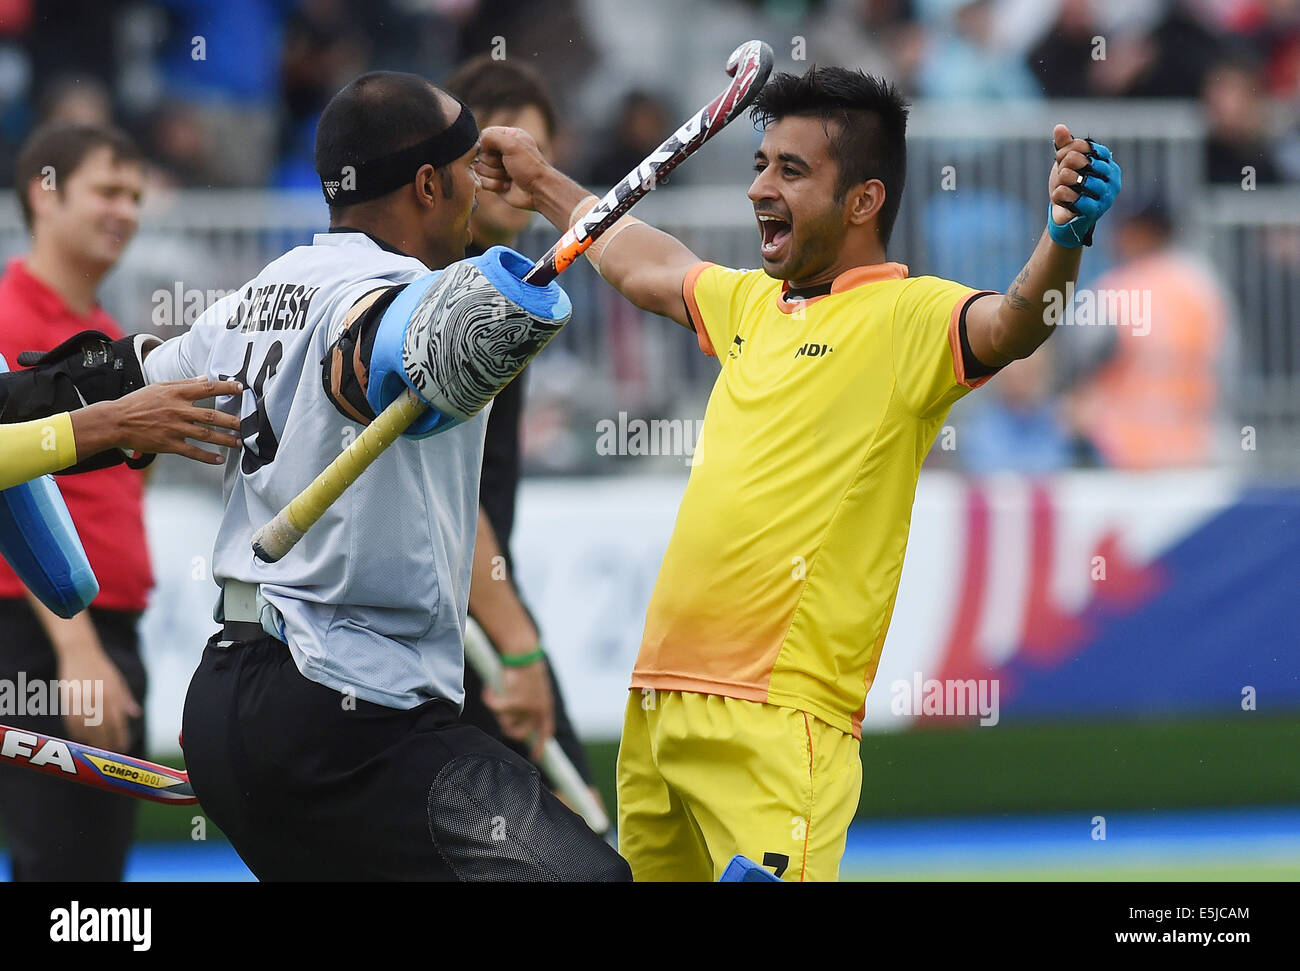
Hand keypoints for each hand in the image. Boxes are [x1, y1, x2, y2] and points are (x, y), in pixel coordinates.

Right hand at [56, 637, 140, 752]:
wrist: (80, 653)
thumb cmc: (102, 669)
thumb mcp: (118, 682)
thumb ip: (126, 700)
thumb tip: (136, 715)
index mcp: (113, 695)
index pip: (119, 723)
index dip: (121, 737)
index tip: (123, 747)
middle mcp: (98, 699)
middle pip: (102, 729)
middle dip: (106, 743)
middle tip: (108, 753)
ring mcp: (82, 700)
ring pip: (85, 728)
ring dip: (90, 741)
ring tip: (94, 749)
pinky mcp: (67, 700)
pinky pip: (71, 721)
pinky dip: (75, 732)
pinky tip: (80, 738)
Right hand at [73, 377, 243, 464]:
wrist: (116, 421)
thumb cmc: (138, 402)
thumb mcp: (160, 387)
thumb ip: (184, 383)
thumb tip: (204, 379)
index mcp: (176, 393)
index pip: (207, 388)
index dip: (226, 387)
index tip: (241, 388)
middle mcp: (178, 410)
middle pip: (212, 415)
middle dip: (233, 420)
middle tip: (248, 424)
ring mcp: (174, 428)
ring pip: (206, 434)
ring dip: (226, 439)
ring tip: (240, 442)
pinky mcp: (169, 444)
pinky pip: (192, 451)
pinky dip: (208, 457)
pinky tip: (220, 459)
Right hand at [474, 126, 553, 211]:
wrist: (539, 192)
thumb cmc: (530, 167)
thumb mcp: (512, 145)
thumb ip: (491, 137)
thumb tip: (478, 143)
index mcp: (508, 137)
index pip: (484, 136)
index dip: (487, 146)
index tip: (500, 152)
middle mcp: (502, 151)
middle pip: (480, 154)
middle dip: (493, 163)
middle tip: (508, 166)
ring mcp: (497, 167)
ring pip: (479, 169)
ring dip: (495, 175)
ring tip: (509, 177)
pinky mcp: (494, 182)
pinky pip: (482, 182)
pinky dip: (494, 184)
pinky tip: (507, 185)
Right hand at [483, 657, 555, 761]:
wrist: (524, 652)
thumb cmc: (526, 667)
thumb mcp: (533, 688)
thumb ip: (529, 704)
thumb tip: (514, 720)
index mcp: (546, 706)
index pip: (545, 733)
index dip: (540, 747)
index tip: (534, 758)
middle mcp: (539, 710)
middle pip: (520, 734)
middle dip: (508, 729)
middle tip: (500, 719)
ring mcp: (528, 707)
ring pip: (506, 722)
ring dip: (498, 712)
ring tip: (495, 697)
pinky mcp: (515, 701)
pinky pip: (495, 708)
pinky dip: (489, 699)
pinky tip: (487, 690)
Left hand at [1048, 124, 1121, 246]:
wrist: (1066, 217)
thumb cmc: (1070, 188)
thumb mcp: (1065, 164)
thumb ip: (1065, 145)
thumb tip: (1059, 127)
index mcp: (1108, 163)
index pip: (1083, 145)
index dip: (1066, 152)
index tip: (1064, 162)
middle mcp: (1112, 177)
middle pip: (1075, 159)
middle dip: (1062, 168)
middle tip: (1064, 178)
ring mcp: (1105, 194)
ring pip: (1069, 175)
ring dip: (1060, 183)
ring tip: (1065, 188)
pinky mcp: (1095, 210)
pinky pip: (1067, 194)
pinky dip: (1059, 196)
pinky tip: (1063, 201)